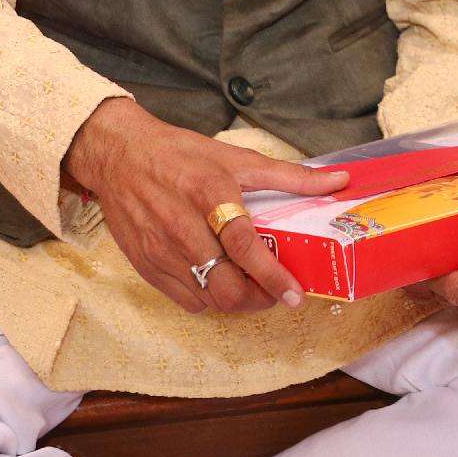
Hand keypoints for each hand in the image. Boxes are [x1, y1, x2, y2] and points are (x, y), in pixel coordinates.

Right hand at [62, 97, 348, 313]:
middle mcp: (182, 227)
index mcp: (209, 194)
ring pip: (208, 300)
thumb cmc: (180, 154)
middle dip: (259, 299)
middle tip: (278, 291)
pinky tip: (221, 282)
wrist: (118, 156)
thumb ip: (291, 176)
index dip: (272, 276)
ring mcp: (160, 251)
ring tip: (253, 287)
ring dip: (238, 302)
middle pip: (225, 287)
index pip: (243, 245)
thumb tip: (339, 181)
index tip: (295, 294)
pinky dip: (210, 300)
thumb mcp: (237, 157)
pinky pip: (186, 301)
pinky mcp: (146, 266)